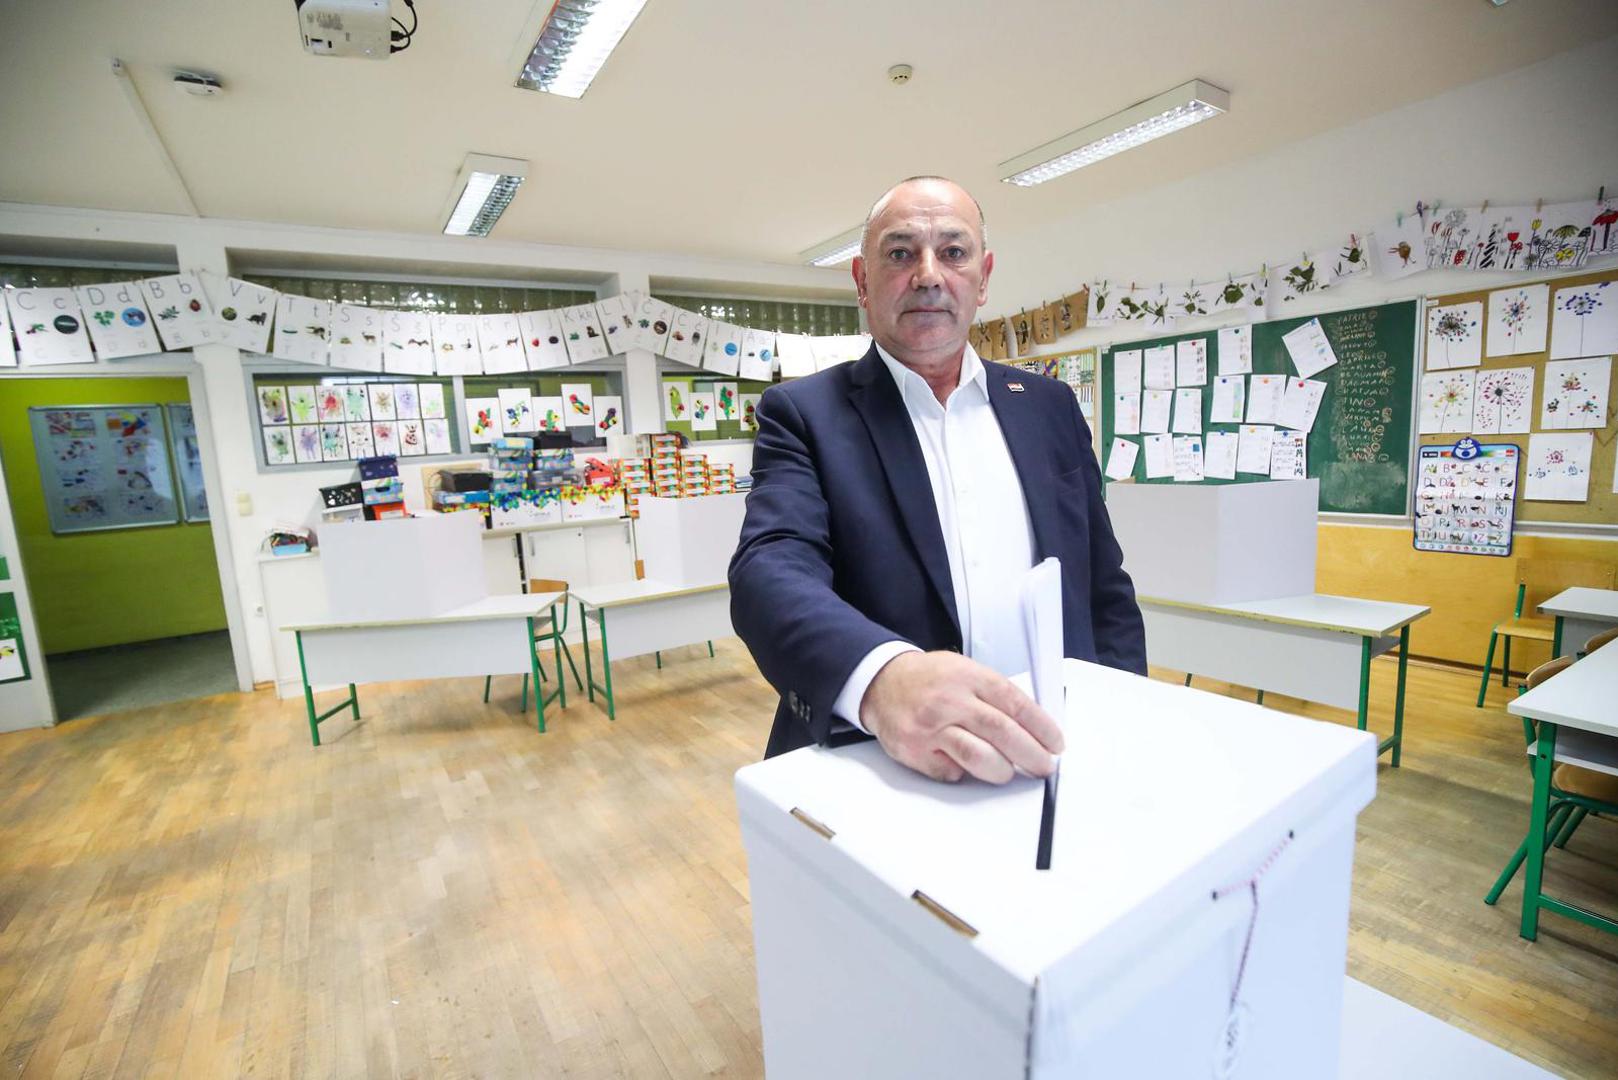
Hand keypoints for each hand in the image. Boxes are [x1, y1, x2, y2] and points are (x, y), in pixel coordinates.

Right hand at [859, 651, 1063, 783]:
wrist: (882, 682)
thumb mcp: (965, 671)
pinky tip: (964, 766)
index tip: (1055, 743)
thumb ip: (995, 695)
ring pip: (978, 756)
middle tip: (1043, 766)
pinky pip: (950, 772)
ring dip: (1001, 770)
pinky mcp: (914, 750)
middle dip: (1031, 754)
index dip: (1041, 727)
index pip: (1015, 703)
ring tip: (1008, 771)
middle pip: (1002, 731)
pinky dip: (963, 773)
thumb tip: (1033, 728)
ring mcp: (930, 727)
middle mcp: (950, 701)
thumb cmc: (930, 680)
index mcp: (968, 677)